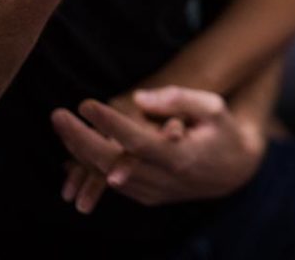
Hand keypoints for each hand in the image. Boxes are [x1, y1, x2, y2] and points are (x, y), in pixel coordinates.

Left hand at [51, 87, 264, 211]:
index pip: (137, 140)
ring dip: (80, 152)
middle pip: (112, 163)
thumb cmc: (224, 130)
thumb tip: (140, 98)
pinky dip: (90, 168)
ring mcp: (155, 191)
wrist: (236, 170)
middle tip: (58, 114)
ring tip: (61, 125)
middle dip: (80, 139)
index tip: (86, 104)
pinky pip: (112, 185)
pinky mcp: (148, 197)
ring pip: (107, 176)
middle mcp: (164, 178)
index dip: (109, 124)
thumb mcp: (213, 107)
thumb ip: (180, 99)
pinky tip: (72, 148)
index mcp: (181, 155)